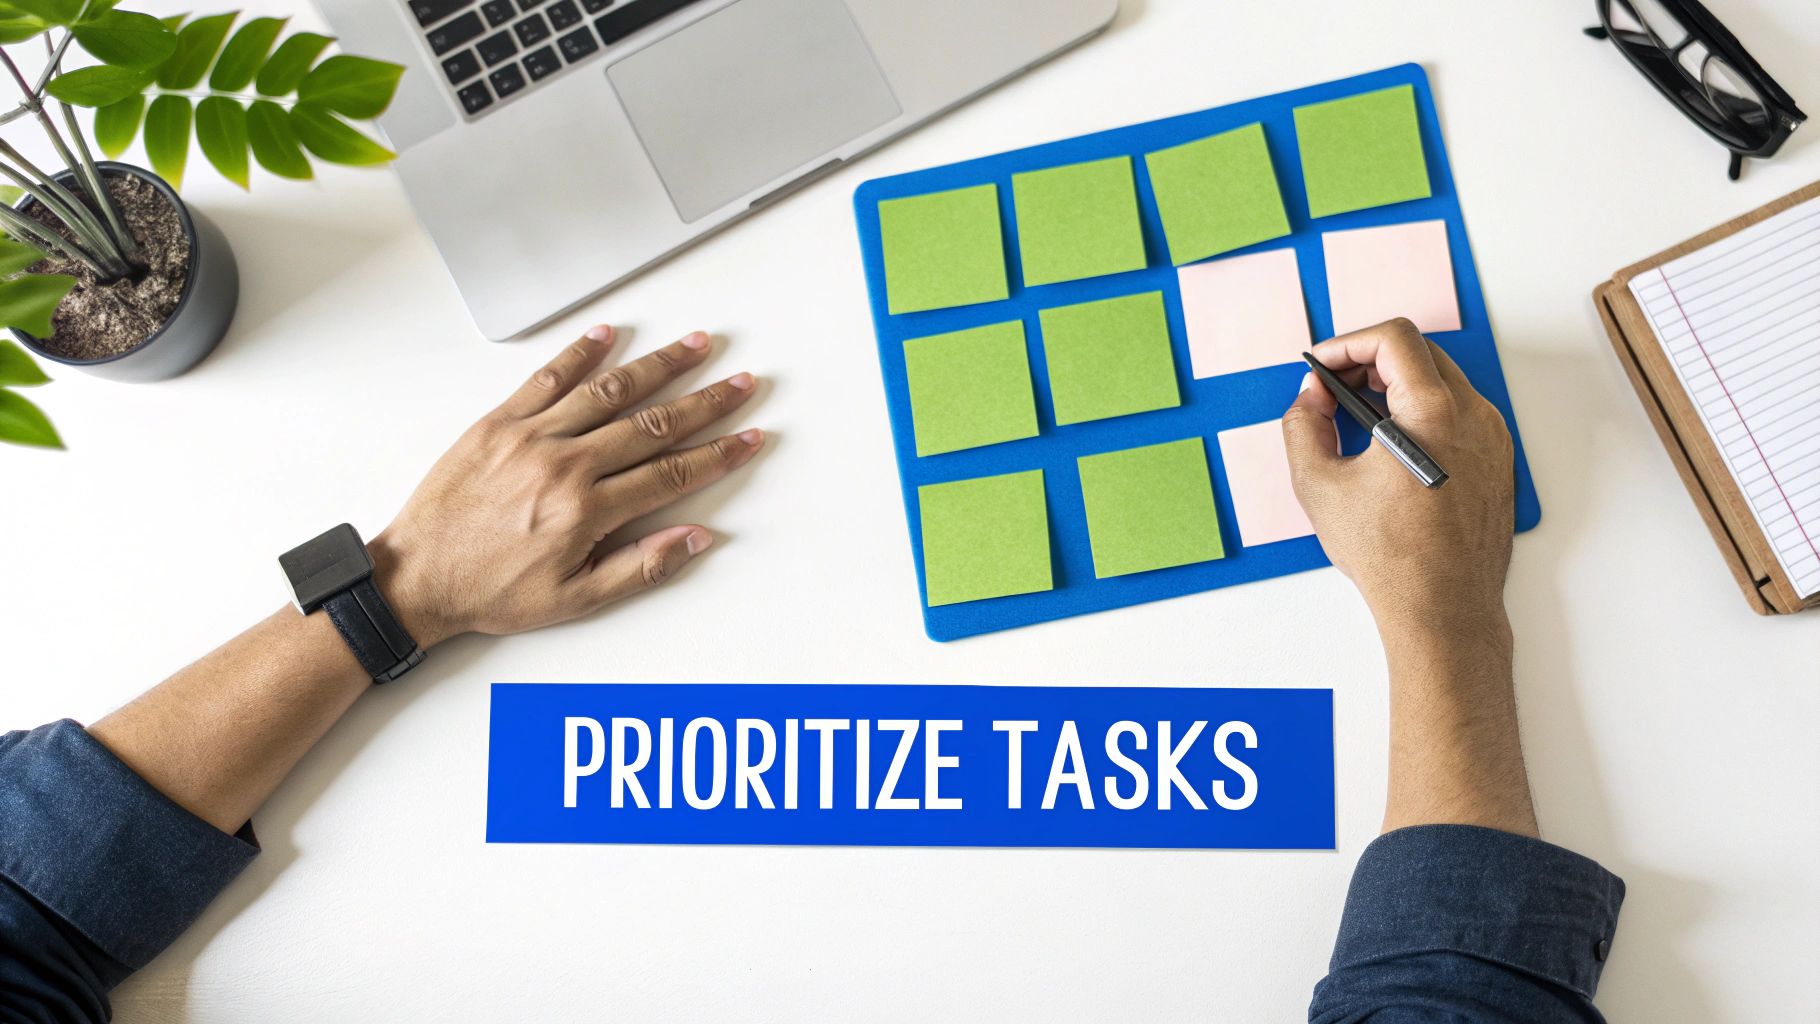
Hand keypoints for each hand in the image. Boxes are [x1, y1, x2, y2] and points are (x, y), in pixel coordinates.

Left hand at [367, 325, 763, 646]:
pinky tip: (609, 334)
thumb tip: (694, 539)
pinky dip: (579, 354)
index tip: (748, 437)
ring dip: (658, 365)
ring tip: (695, 345)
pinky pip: (546, 378)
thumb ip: (640, 566)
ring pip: (608, 391)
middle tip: (741, 382)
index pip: (671, 474)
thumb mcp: (574, 599)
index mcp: (586, 511)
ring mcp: (529, 437)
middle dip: (706, 401)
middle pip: (652, 423)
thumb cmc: (490, 592)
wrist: (415, 578)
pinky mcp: (497, 422)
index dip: (718, 454)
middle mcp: (563, 465)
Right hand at [1281, 319, 1513, 633]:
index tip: (1324, 366)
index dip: (1349, 342)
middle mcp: (1473, 415)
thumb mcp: (1319, 485)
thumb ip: (1303, 426)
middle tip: (1334, 389)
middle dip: (1370, 361)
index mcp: (1433, 411)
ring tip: (1359, 418)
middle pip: (1420, 352)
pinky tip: (1392, 446)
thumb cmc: (1392, 556)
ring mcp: (1493, 437)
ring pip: (1442, 381)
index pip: (1394, 337)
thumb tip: (1310, 399)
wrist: (1444, 607)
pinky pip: (1459, 414)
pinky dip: (1422, 413)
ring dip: (1397, 385)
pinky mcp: (1498, 461)